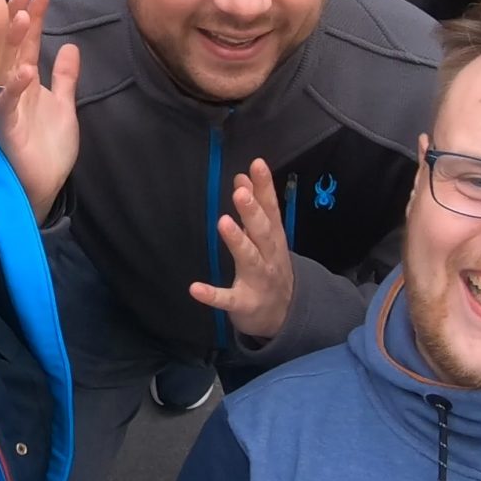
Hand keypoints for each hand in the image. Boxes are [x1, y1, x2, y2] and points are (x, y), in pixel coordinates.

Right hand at [0, 0, 80, 220]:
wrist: (45, 184)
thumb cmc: (49, 147)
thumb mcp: (63, 105)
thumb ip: (64, 77)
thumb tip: (68, 46)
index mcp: (27, 82)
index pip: (28, 42)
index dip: (34, 17)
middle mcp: (15, 89)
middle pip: (14, 47)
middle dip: (18, 18)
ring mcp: (9, 107)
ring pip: (8, 68)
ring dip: (14, 44)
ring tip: (23, 18)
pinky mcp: (9, 128)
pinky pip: (9, 104)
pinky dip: (16, 87)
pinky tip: (25, 70)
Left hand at [186, 159, 294, 341]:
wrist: (285, 315)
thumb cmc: (271, 268)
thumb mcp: (268, 237)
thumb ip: (257, 207)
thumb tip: (243, 176)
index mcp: (273, 239)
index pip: (271, 209)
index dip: (265, 187)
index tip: (257, 164)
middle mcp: (269, 257)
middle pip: (262, 231)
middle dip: (252, 211)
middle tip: (240, 191)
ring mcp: (259, 281)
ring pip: (250, 259)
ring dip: (238, 241)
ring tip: (223, 223)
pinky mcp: (244, 303)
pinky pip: (228, 299)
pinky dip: (212, 295)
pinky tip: (195, 288)